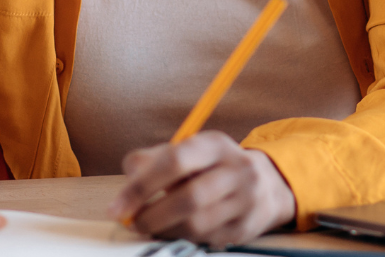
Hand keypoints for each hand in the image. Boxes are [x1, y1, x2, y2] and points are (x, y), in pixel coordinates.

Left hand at [109, 131, 295, 245]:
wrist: (268, 184)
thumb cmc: (214, 167)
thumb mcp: (190, 151)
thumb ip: (155, 158)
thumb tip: (130, 173)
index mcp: (215, 144)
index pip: (175, 161)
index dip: (141, 186)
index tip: (117, 207)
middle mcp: (236, 169)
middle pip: (189, 198)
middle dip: (152, 216)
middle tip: (133, 223)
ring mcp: (246, 200)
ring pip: (197, 224)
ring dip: (166, 230)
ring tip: (152, 227)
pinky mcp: (247, 227)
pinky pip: (207, 239)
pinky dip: (184, 238)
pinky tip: (175, 231)